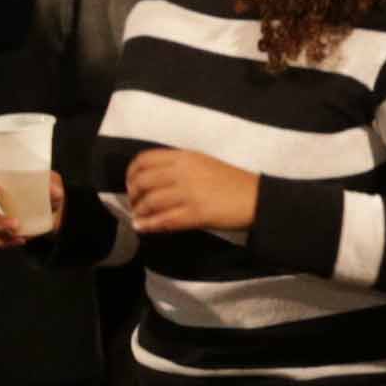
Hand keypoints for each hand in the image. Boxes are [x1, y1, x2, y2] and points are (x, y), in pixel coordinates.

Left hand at [120, 145, 256, 237]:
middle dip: (133, 194)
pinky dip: (149, 225)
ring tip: (138, 217)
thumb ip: (179, 166)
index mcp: (184, 156)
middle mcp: (182, 172)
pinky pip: (164, 220)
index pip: (145, 159)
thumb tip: (153, 177)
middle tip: (134, 203)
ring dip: (139, 212)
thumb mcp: (203, 163)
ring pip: (150, 202)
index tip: (131, 183)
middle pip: (143, 181)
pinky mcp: (195, 214)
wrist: (255, 198)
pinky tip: (143, 228)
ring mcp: (188, 193)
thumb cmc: (231, 180)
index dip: (131, 172)